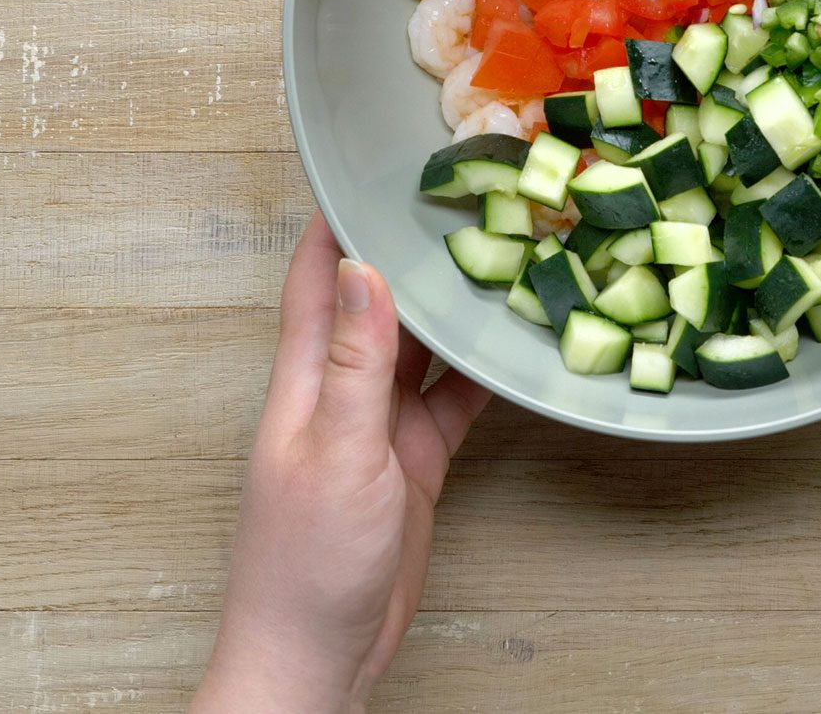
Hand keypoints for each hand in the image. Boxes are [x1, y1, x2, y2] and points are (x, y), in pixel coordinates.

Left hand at [194, 213, 490, 713]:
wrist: (316, 656)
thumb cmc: (306, 564)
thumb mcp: (337, 452)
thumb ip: (357, 362)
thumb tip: (367, 269)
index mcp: (306, 380)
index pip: (319, 278)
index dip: (340, 219)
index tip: (374, 164)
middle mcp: (340, 391)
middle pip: (378, 302)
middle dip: (412, 251)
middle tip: (464, 199)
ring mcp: (377, 427)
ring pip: (421, 347)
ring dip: (453, 307)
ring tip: (501, 255)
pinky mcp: (411, 463)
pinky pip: (452, 400)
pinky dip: (481, 372)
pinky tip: (514, 344)